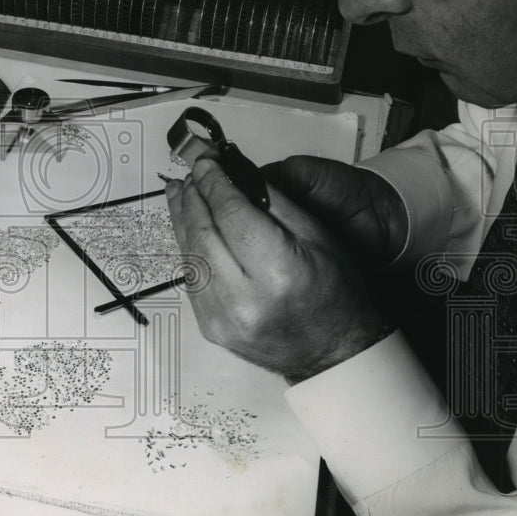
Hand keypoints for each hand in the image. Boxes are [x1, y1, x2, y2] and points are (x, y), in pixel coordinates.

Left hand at [166, 157, 389, 382]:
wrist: (334, 354)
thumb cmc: (335, 291)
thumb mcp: (317, 235)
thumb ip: (272, 202)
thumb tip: (233, 173)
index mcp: (278, 273)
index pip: (231, 214)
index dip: (214, 183)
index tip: (205, 160)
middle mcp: (244, 300)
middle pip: (203, 232)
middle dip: (193, 196)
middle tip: (190, 172)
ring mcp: (221, 319)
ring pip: (189, 254)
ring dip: (182, 219)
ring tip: (181, 192)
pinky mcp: (209, 328)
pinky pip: (191, 277)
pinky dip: (187, 247)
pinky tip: (188, 226)